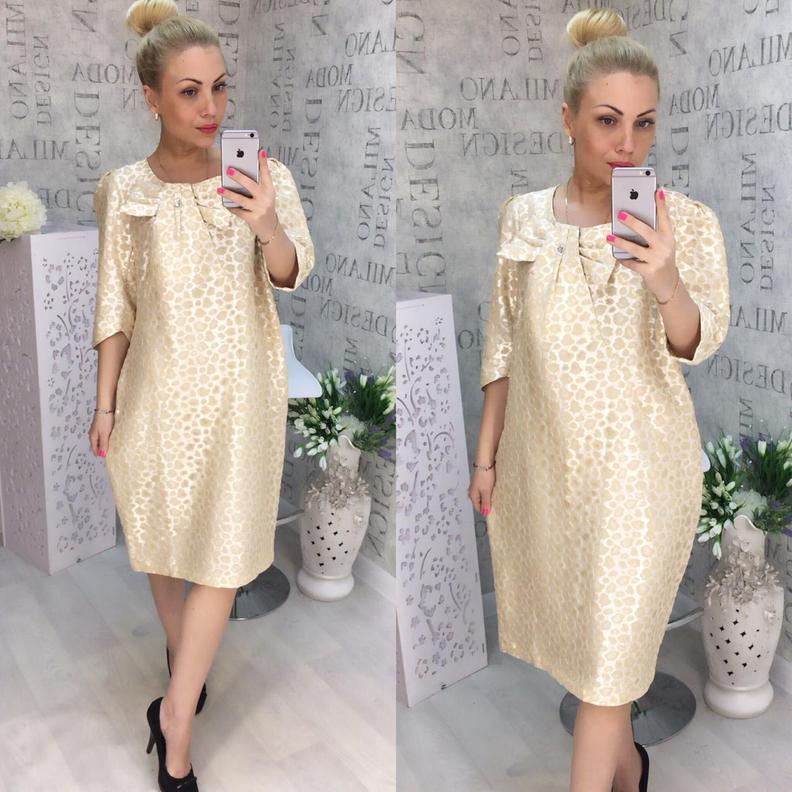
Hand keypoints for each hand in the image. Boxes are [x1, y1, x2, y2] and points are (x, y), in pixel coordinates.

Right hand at [89, 412, 114, 458]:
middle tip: (109, 454)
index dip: (100, 454)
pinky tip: (111, 438)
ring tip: (111, 447)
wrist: (105, 407)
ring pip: (100, 440)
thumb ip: (103, 444)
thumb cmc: (104, 420)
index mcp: (92, 437)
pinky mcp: (102, 425)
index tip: (107, 458)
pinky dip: (106, 438)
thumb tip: (102, 455)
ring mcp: (97, 429)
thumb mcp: (104, 434)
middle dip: (101, 450)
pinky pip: (103, 435)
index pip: (94, 449)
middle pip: (96, 445)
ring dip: (104, 444)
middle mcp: (93, 434)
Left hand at [219, 148, 278, 242]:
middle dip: (239, 177)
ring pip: (241, 199)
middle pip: (251, 185)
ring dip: (229, 194)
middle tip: (229, 170)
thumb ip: (257, 184)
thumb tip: (240, 173)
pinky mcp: (253, 218)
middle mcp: (266, 198)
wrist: (271, 228)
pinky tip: (226, 204)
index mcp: (269, 189)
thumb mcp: (265, 195)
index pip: (266, 173)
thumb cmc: (264, 207)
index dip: (263, 162)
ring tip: (219, 189)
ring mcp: (260, 208)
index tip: (259, 150)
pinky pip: (239, 211)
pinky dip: (231, 207)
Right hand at [468, 466, 495, 517]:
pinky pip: (485, 490)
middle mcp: (473, 492)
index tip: (494, 511)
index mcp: (473, 496)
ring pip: (483, 496)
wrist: (485, 462)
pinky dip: (489, 492)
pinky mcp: (481, 482)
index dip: (485, 510)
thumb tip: (485, 514)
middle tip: (496, 503)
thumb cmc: (485, 477)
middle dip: (488, 504)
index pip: (478, 508)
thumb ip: (486, 503)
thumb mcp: (486, 491)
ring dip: (489, 497)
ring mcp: (477, 486)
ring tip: (496, 496)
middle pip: (480, 502)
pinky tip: (494, 490)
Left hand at [607, 187, 678, 301]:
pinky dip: (623, 259)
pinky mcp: (650, 271)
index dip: (661, 204)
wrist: (669, 283)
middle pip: (647, 231)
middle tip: (620, 214)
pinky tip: (617, 256)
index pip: (664, 217)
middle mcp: (664, 246)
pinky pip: (632, 263)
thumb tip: (634, 221)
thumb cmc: (662, 259)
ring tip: (608, 237)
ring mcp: (657, 259)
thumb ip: (654, 234)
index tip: (657, 190)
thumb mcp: (663, 244)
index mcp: (668, 236)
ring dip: (620, 242)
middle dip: (633, 222)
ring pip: (635, 248)